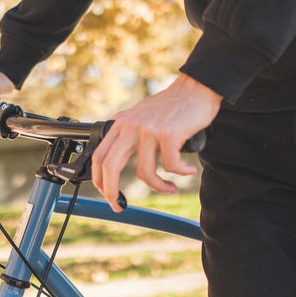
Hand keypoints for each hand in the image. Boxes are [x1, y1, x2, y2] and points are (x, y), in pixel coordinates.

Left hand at [92, 74, 221, 211]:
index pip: (99, 157)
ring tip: (170, 187)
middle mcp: (130, 126)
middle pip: (110, 166)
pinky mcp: (168, 134)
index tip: (108, 195)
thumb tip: (118, 160)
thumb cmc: (172, 106)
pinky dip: (180, 173)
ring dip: (159, 187)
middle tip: (119, 206)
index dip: (100, 180)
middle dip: (111, 192)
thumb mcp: (141, 116)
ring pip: (145, 173)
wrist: (196, 89)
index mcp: (121, 124)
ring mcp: (148, 130)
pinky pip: (170, 166)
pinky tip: (188, 170)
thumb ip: (128, 133)